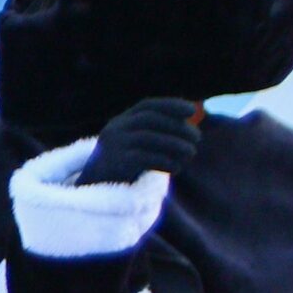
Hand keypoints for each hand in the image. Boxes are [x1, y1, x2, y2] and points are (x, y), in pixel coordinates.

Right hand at [78, 98, 200, 184]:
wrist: (95, 187)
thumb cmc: (124, 165)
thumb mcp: (137, 145)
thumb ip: (157, 135)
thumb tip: (190, 128)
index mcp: (122, 121)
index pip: (147, 106)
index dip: (171, 105)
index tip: (192, 111)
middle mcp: (115, 129)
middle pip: (150, 119)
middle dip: (177, 127)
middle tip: (197, 138)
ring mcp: (113, 145)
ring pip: (148, 137)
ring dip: (175, 144)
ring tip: (191, 153)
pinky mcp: (115, 163)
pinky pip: (144, 158)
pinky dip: (164, 161)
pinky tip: (177, 168)